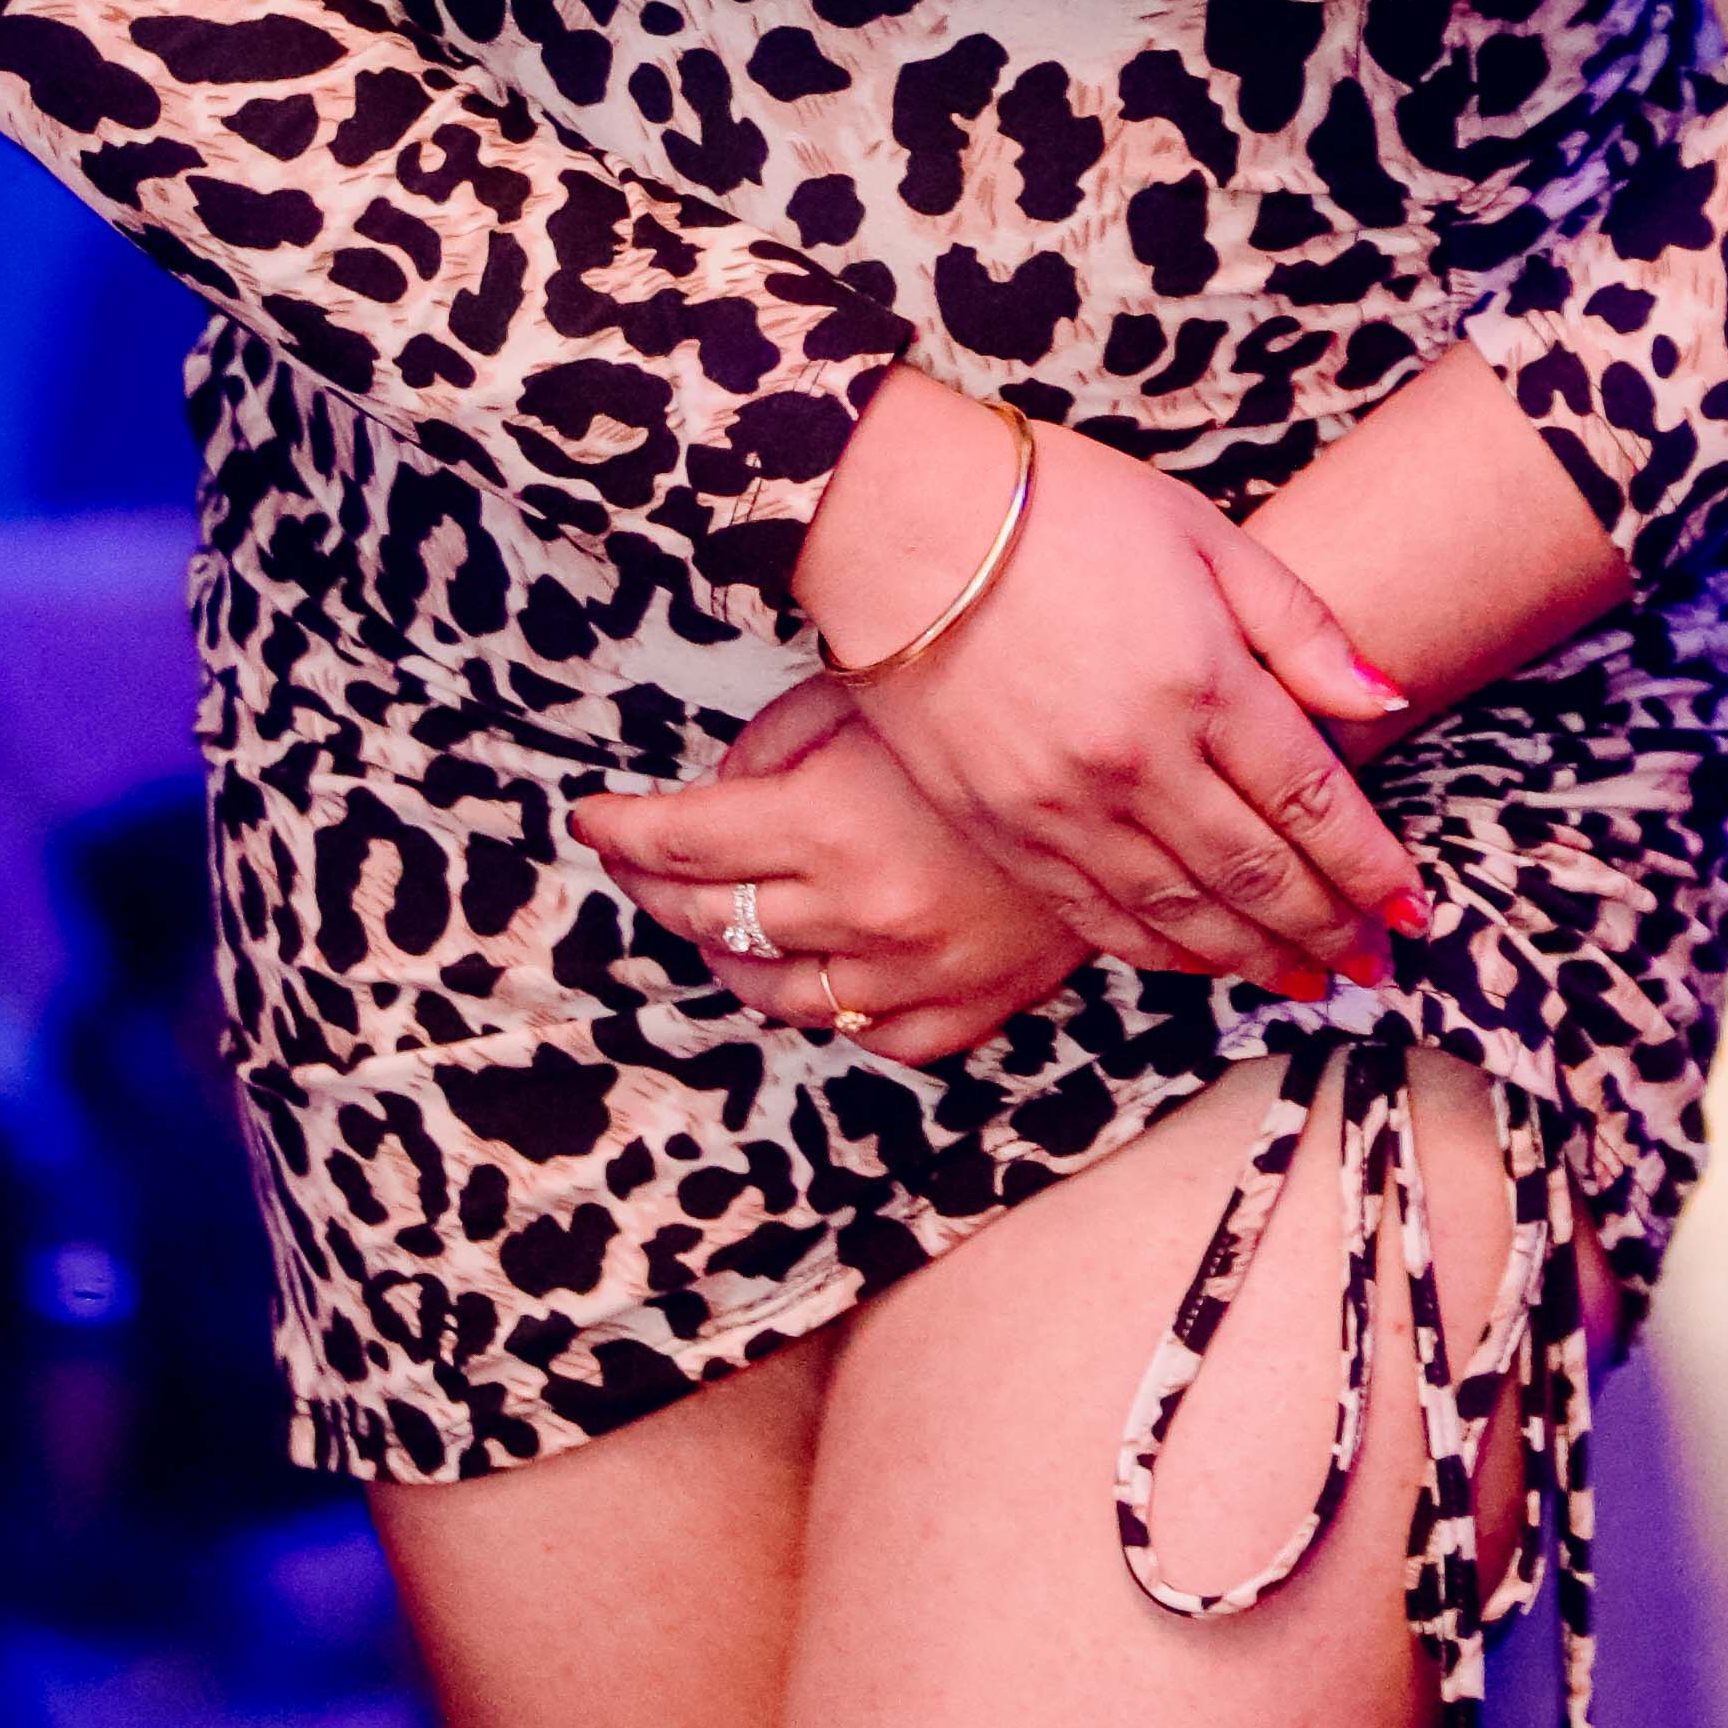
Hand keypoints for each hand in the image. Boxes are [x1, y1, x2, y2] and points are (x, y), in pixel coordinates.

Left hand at [575, 677, 1106, 1063]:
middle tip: (636, 860)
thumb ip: (774, 745)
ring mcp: (918, 973)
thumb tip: (715, 793)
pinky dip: (832, 1007)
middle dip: (656, 888)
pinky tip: (817, 967)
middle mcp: (864, 912)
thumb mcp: (869, 693)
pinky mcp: (969, 1009)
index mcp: (829, 825)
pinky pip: (871, 1035)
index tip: (591, 821)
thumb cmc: (994, 707)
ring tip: (714, 918)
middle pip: (712, 921)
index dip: (621, 834)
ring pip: (778, 995)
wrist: (1136, 765)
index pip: (681, 844)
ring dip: (729, 957)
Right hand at [791, 382, 1429, 986]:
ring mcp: (1064, 806)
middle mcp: (1139, 760)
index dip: (1373, 867)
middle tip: (1375, 963)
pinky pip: (1099, 918)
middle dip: (1331, 927)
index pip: (1314, 802)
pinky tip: (1201, 962)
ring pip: (1184, 915)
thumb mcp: (1202, 534)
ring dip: (1256, 956)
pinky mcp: (1003, 830)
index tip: (1414, 909)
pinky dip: (1162, 952)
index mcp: (1200, 678)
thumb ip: (1298, 627)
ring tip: (1307, 979)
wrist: (899, 520)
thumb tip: (1384, 701)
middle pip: (1260, 874)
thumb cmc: (1058, 507)